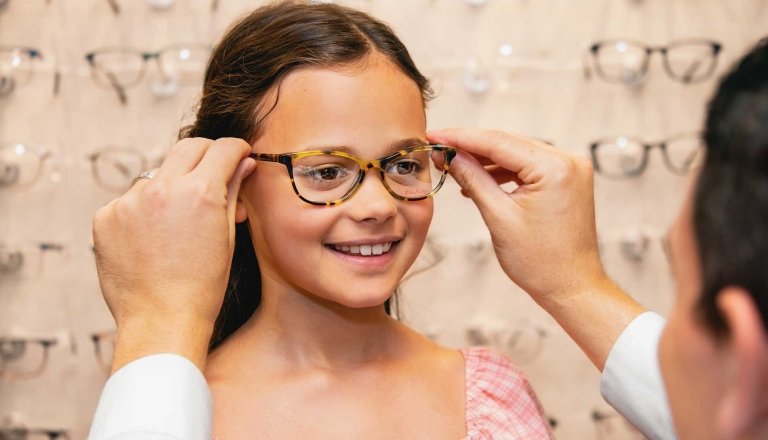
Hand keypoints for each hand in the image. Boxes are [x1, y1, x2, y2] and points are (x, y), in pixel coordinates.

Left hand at [92, 137, 255, 372]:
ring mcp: (129, 201)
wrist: (162, 322)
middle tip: (215, 173)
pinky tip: (152, 239)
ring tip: (179, 221)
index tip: (239, 156)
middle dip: (206, 155)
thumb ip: (232, 191)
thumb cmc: (202, 287)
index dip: (236, 149)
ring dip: (172, 186)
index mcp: (200, 192)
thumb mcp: (226, 236)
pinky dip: (144, 210)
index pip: (222, 148)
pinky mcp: (106, 217)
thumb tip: (243, 163)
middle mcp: (162, 188)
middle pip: (188, 147)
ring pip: (158, 175)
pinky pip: (130, 200)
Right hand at [427, 128, 643, 368]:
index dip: (461, 138)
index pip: (498, 142)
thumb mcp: (498, 216)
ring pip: (517, 153)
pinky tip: (480, 179)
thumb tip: (449, 155)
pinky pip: (529, 166)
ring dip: (486, 159)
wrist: (571, 287)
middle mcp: (568, 160)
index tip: (434, 135)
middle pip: (508, 143)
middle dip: (471, 146)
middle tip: (438, 148)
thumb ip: (473, 178)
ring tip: (453, 166)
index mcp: (555, 167)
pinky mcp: (567, 179)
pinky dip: (504, 171)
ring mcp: (570, 169)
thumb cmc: (540, 261)